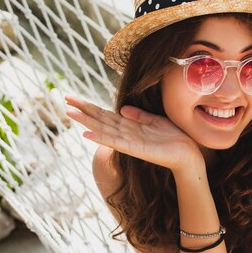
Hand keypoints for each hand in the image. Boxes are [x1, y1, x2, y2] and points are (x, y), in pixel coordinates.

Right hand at [65, 96, 202, 172]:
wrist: (187, 154)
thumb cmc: (173, 138)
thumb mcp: (154, 121)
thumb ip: (139, 116)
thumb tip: (122, 108)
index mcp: (129, 127)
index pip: (105, 115)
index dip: (89, 107)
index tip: (73, 99)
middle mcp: (125, 134)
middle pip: (99, 120)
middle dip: (82, 111)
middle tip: (64, 102)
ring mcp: (129, 142)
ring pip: (103, 129)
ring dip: (86, 122)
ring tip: (69, 114)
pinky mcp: (136, 149)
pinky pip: (115, 142)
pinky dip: (101, 138)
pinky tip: (88, 134)